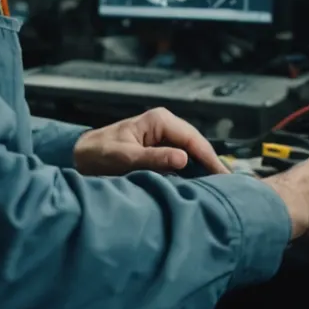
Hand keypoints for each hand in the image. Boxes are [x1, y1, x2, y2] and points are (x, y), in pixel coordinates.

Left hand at [72, 108, 222, 176]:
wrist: (79, 156)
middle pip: (196, 145)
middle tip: (229, 187)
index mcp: (159, 120)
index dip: (211, 159)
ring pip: (191, 152)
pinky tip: (200, 184)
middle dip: (211, 164)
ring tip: (220, 188)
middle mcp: (165, 124)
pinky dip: (191, 171)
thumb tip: (183, 159)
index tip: (224, 178)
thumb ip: (154, 159)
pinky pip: (181, 158)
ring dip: (203, 168)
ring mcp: (163, 135)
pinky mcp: (159, 147)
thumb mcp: (125, 158)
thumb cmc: (98, 154)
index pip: (194, 140)